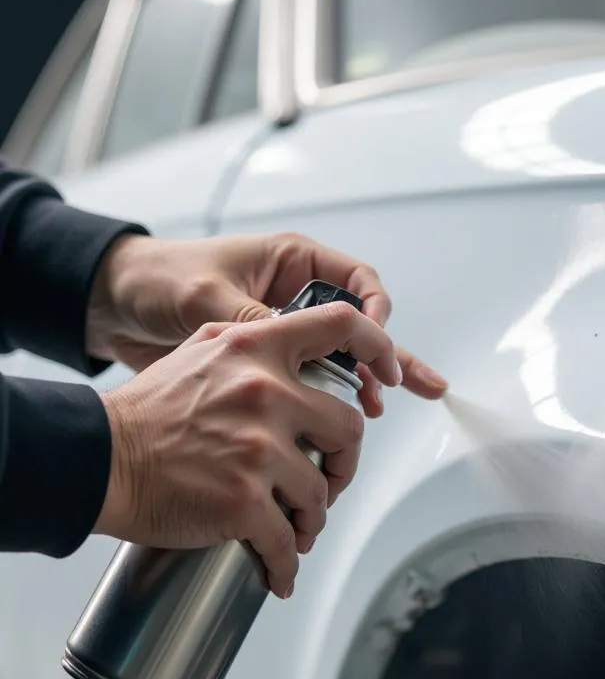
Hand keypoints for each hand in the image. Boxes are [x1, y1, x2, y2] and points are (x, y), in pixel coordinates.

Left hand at [86, 231, 447, 416]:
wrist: (112, 307)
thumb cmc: (157, 278)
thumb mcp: (210, 295)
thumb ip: (260, 323)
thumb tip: (301, 357)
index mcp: (290, 261)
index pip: (356, 283)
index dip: (375, 316)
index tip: (376, 350)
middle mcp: (294, 295)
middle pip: (359, 325)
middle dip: (390, 355)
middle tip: (419, 385)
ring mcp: (284, 331)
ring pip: (341, 356)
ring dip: (364, 383)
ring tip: (383, 409)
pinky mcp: (269, 361)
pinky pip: (312, 379)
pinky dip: (330, 398)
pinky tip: (344, 417)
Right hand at [94, 301, 399, 597]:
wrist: (95, 458)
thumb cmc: (146, 412)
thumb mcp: (201, 352)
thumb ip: (253, 348)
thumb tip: (298, 358)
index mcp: (256, 350)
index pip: (340, 326)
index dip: (379, 348)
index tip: (391, 374)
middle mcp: (265, 392)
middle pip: (348, 428)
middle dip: (343, 463)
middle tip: (329, 479)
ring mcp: (258, 448)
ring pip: (320, 490)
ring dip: (313, 516)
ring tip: (296, 525)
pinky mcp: (244, 500)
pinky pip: (287, 540)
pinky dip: (287, 561)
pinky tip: (280, 569)